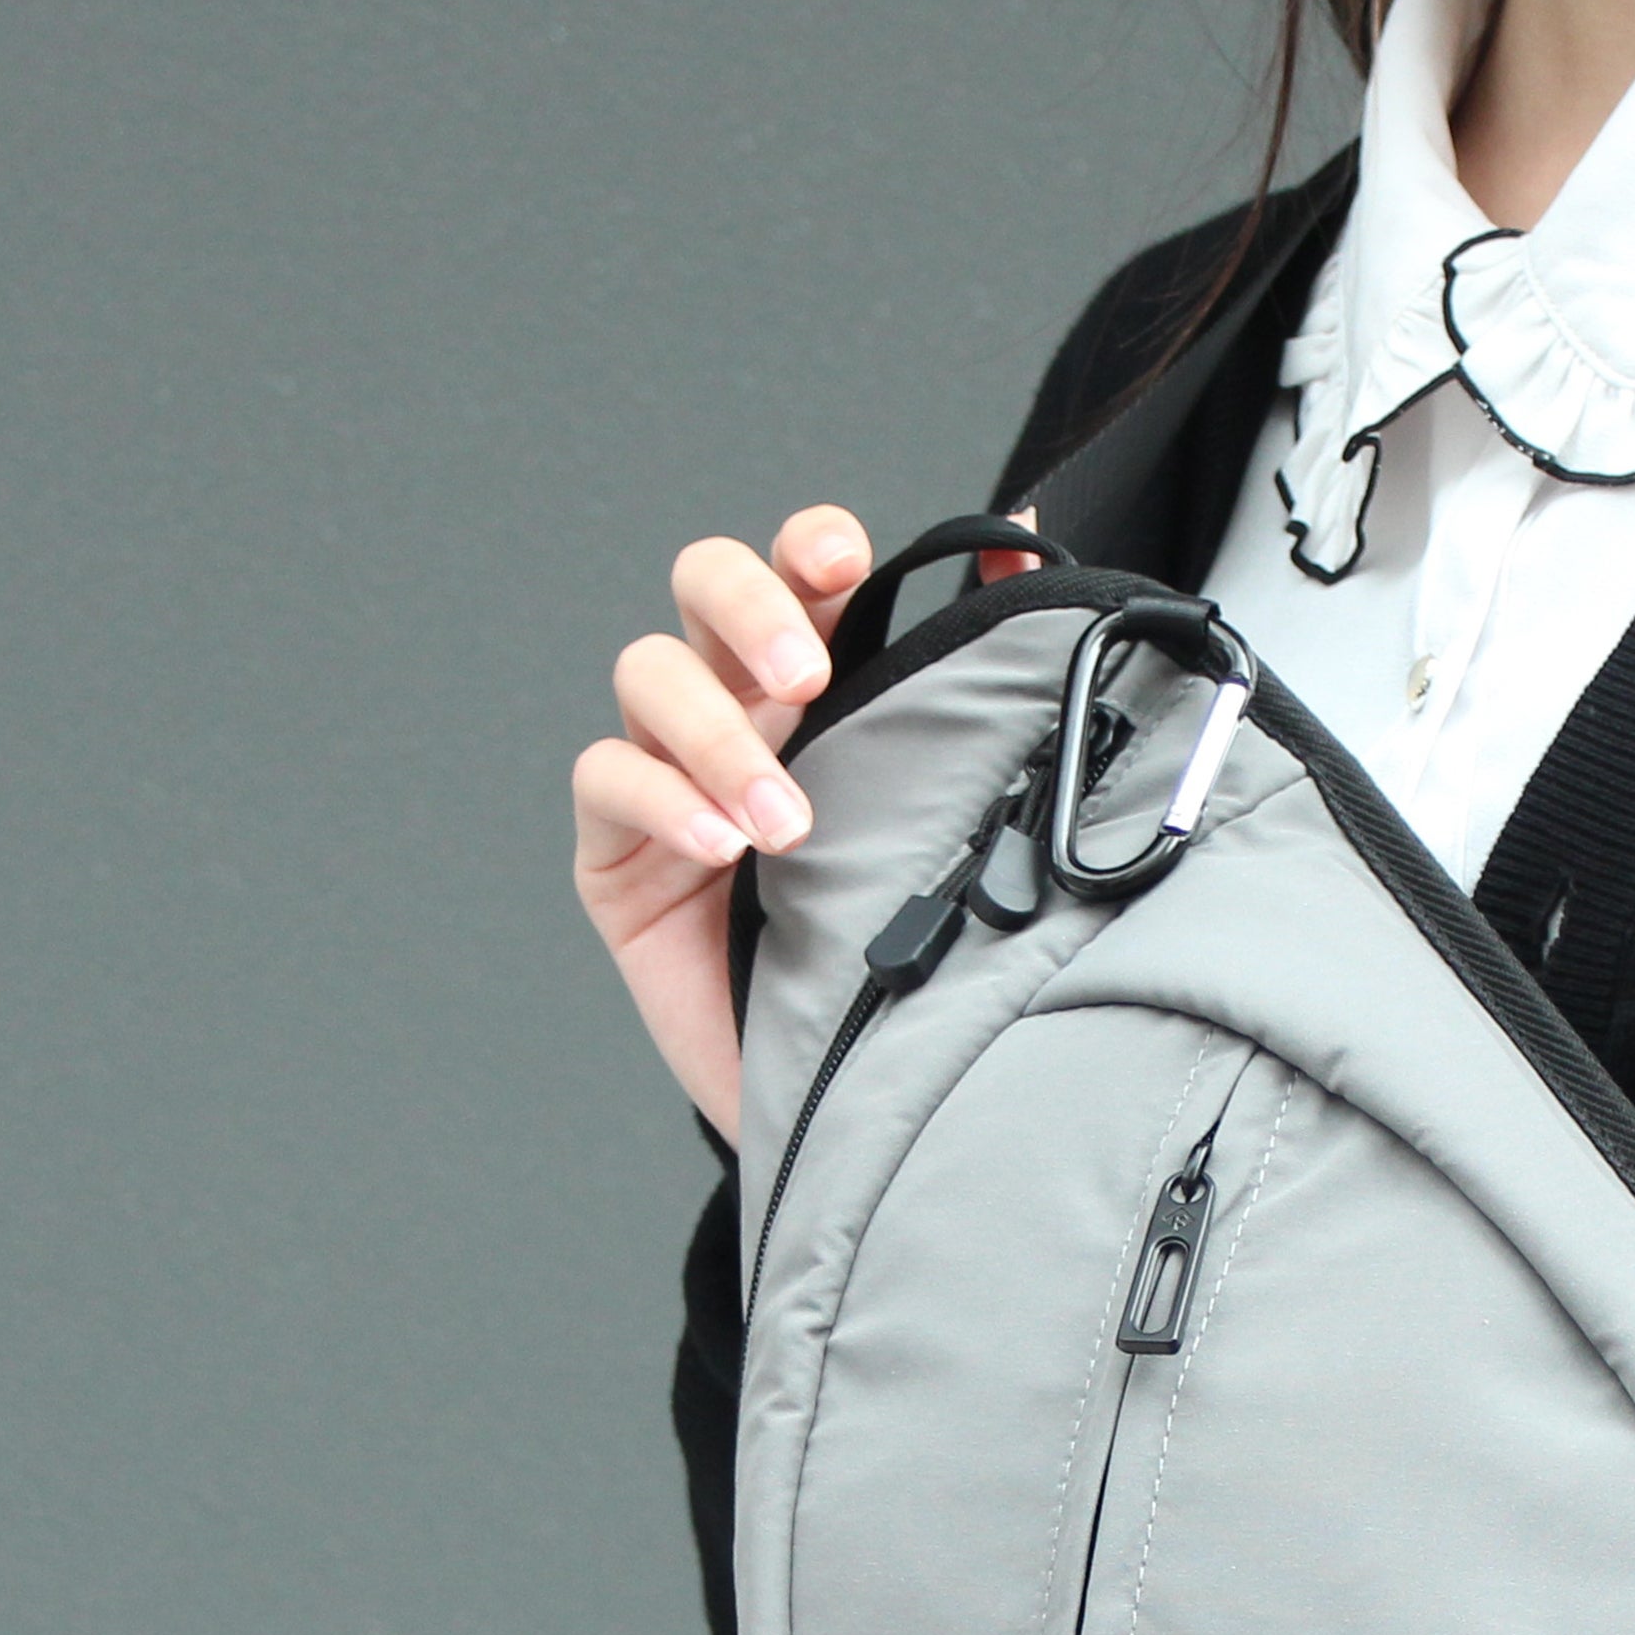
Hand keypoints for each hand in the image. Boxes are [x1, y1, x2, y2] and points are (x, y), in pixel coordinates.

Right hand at [569, 505, 1032, 1136]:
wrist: (850, 1089)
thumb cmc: (899, 944)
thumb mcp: (956, 815)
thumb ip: (981, 688)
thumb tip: (1026, 552)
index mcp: (823, 680)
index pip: (800, 571)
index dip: (809, 544)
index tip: (844, 559)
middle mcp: (741, 706)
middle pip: (703, 582)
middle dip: (750, 608)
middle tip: (807, 677)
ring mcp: (670, 770)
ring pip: (649, 674)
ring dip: (719, 734)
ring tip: (787, 819)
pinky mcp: (618, 850)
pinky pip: (608, 780)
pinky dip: (664, 802)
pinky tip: (722, 848)